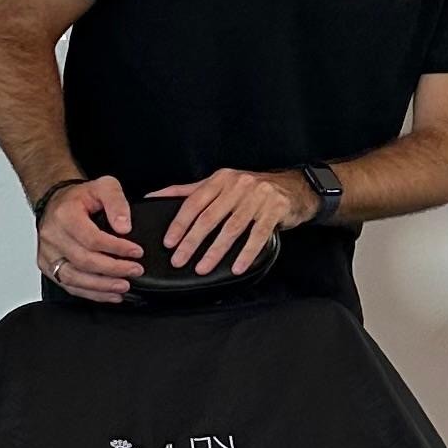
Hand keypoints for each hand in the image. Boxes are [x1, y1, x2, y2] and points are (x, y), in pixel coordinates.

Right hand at [37, 175, 142, 304]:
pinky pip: (69, 285)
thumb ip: (117, 202)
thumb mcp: (104, 186)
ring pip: (74, 278)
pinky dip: (91, 293)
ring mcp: (48, 254)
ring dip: (102, 286)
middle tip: (135, 270)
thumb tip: (124, 227)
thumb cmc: (79, 197)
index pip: (92, 238)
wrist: (56, 203)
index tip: (136, 252)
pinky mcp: (49, 267)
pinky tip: (109, 294)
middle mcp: (52, 236)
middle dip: (113, 269)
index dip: (116, 248)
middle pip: (84, 261)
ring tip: (124, 286)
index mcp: (65, 215)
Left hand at [151, 168, 311, 276]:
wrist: (293, 188)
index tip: (169, 242)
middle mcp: (238, 185)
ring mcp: (258, 197)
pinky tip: (236, 267)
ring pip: (231, 228)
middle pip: (210, 217)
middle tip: (180, 260)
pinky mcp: (275, 210)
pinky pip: (258, 235)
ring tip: (202, 267)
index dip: (180, 223)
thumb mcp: (219, 184)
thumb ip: (188, 191)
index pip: (194, 202)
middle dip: (192, 241)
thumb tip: (154, 197)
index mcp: (221, 179)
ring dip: (215, 251)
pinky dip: (246, 253)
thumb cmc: (251, 189)